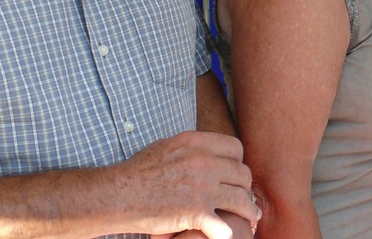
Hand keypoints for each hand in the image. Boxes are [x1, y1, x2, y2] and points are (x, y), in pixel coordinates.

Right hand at [108, 131, 258, 237]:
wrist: (119, 193)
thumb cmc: (139, 171)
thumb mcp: (168, 146)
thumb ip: (193, 148)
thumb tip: (208, 150)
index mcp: (197, 143)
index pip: (236, 148)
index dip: (238, 162)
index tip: (234, 173)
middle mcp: (204, 162)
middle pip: (242, 173)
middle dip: (244, 186)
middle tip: (242, 196)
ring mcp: (202, 187)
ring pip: (241, 198)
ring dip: (248, 209)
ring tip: (251, 216)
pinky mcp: (196, 212)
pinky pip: (223, 226)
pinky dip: (225, 232)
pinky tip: (225, 234)